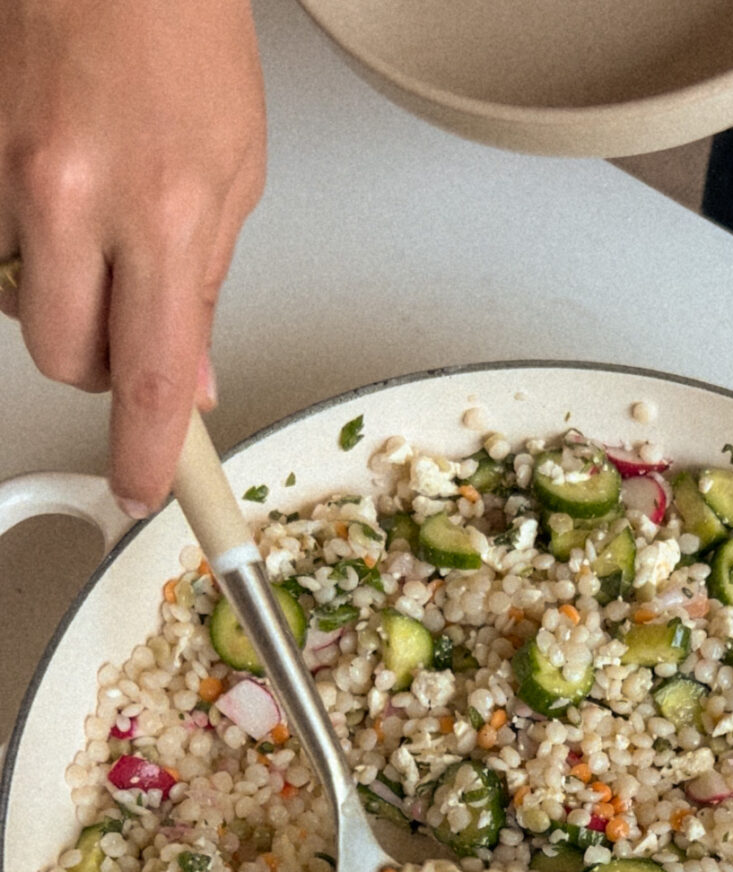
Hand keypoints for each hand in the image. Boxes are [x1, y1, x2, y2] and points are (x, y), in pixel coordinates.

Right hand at [0, 0, 265, 512]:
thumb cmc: (180, 36)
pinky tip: (54, 194)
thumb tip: (192, 382)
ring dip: (57, 295)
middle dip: (97, 365)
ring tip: (92, 225)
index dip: (142, 450)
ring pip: (17, 303)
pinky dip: (23, 244)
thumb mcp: (234, 172)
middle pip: (65, 358)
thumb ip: (206, 287)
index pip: (150, 375)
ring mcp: (6, 172)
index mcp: (161, 209)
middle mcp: (71, 195)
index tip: (140, 490)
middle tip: (127, 320)